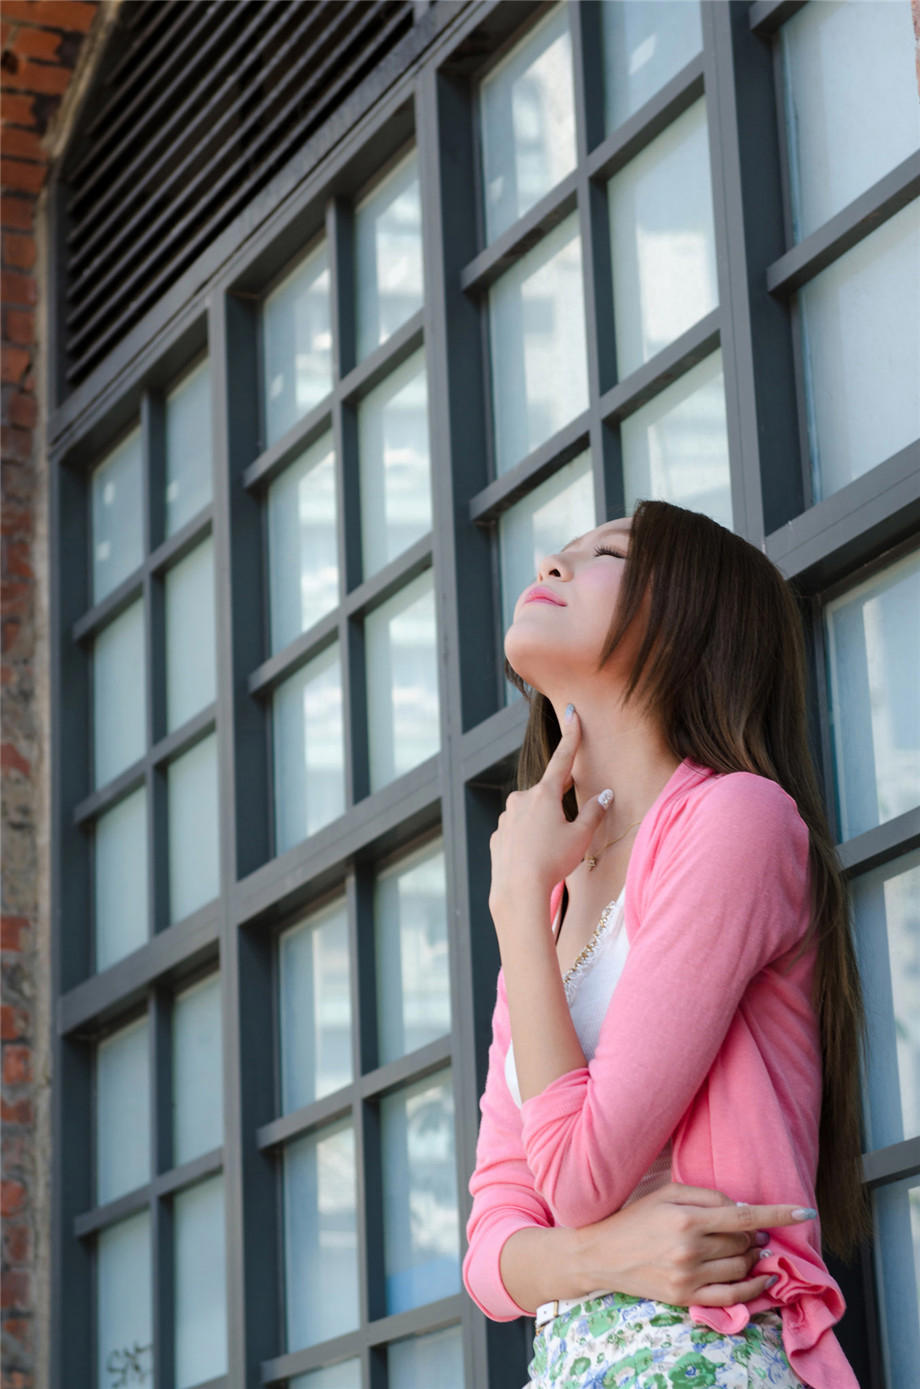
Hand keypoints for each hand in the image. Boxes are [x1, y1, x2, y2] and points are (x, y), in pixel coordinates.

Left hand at [489, 708, 609, 918]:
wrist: (518, 891)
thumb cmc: (553, 862)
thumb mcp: (581, 837)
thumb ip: (594, 812)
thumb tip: (605, 795)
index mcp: (543, 794)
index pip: (562, 759)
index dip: (571, 736)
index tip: (572, 713)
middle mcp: (520, 800)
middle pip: (546, 793)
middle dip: (558, 805)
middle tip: (567, 830)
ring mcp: (505, 818)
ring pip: (530, 814)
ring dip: (542, 824)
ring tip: (550, 852)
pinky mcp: (497, 836)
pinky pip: (517, 831)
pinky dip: (528, 840)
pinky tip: (534, 859)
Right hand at [575, 1183, 813, 1306]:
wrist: (600, 1253)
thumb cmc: (634, 1216)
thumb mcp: (666, 1192)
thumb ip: (707, 1196)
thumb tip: (743, 1209)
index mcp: (686, 1217)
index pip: (745, 1217)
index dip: (779, 1214)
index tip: (805, 1211)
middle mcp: (690, 1249)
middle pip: (744, 1242)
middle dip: (754, 1234)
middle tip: (749, 1229)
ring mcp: (688, 1277)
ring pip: (741, 1267)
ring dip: (753, 1257)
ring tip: (750, 1248)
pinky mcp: (685, 1298)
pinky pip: (732, 1298)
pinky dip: (753, 1289)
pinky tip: (761, 1277)